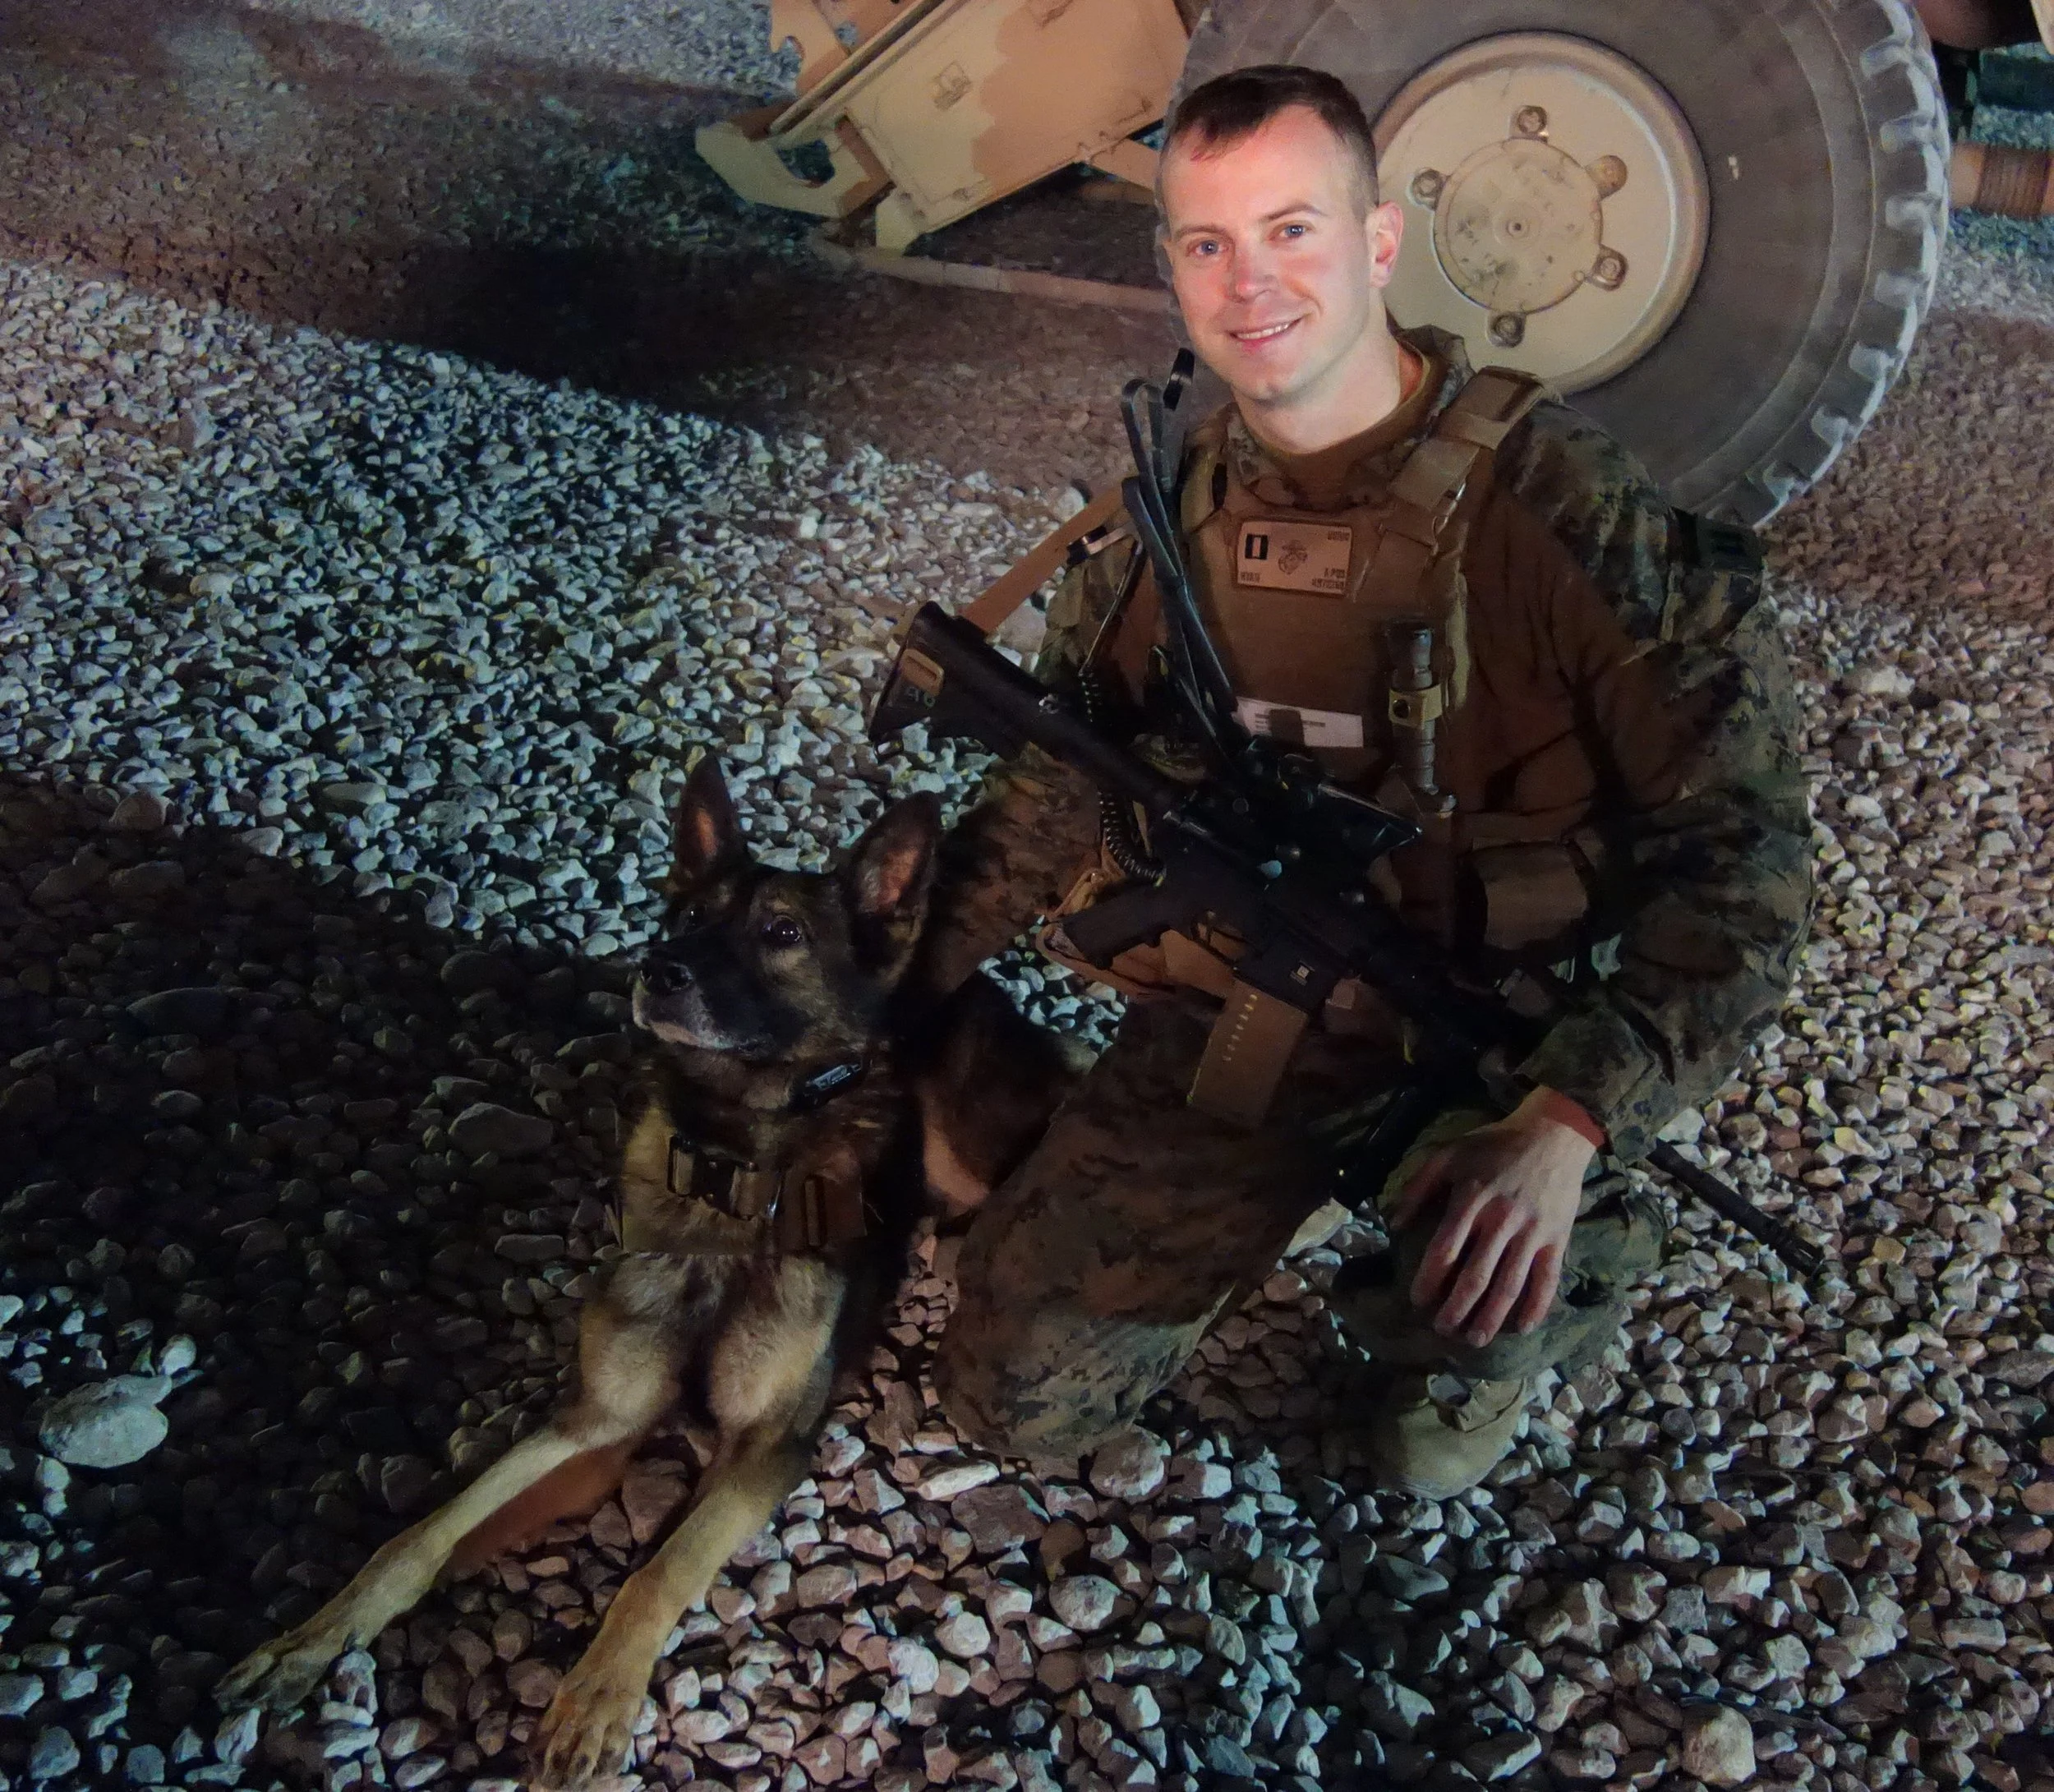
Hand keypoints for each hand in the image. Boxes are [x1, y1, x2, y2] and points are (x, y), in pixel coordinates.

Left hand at [1388, 1090, 1597, 1348]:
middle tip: (1441, 1329)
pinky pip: (1547, 1280)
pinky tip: (1520, 1327)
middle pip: (1476, 1276)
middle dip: (1456, 1308)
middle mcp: (1501, 1220)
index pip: (1445, 1249)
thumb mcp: (1449, 1153)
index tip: (1417, 1300)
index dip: (1429, 1279)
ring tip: (1473, 1339)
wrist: (1554, 1133)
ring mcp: (1532, 1232)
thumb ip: (1418, 1186)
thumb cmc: (1495, 1144)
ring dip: (1490, 1317)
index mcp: (1471, 1199)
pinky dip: (1536, 1307)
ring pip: (1509, 1285)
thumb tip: (1394, 1222)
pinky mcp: (1557, 1239)